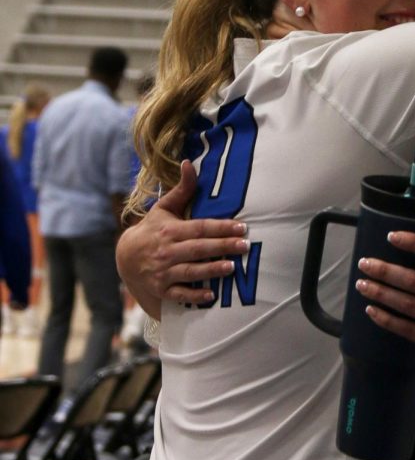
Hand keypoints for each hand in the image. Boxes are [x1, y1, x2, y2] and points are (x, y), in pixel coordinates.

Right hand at [117, 160, 248, 310]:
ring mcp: (162, 272)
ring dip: (210, 270)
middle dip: (222, 246)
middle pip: (198, 249)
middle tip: (245, 245)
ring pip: (189, 271)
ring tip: (231, 267)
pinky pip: (178, 294)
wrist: (125, 258)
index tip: (242, 227)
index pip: (199, 228)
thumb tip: (189, 163)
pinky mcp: (161, 289)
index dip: (221, 227)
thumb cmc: (152, 230)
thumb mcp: (163, 209)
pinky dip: (194, 295)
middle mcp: (165, 251)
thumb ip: (181, 190)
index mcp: (169, 230)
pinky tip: (211, 296)